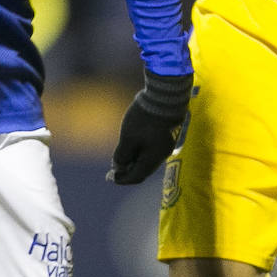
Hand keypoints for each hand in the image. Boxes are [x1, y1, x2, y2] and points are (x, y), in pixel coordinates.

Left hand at [109, 70, 191, 185]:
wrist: (165, 96)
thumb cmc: (144, 119)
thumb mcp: (128, 138)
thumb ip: (122, 155)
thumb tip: (117, 167)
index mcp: (152, 159)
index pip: (136, 177)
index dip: (121, 179)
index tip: (110, 177)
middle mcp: (162, 156)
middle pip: (143, 170)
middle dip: (128, 171)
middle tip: (114, 169)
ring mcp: (166, 146)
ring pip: (148, 160)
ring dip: (134, 161)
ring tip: (122, 156)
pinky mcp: (167, 136)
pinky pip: (152, 151)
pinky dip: (141, 152)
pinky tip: (133, 145)